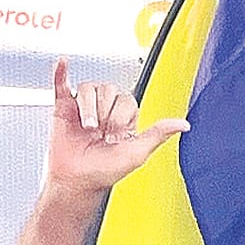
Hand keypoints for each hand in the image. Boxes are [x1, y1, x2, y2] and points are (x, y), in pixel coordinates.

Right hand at [46, 59, 185, 197]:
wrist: (77, 181)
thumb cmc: (104, 171)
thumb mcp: (137, 153)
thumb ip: (158, 134)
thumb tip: (183, 125)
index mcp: (123, 117)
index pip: (126, 99)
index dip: (120, 117)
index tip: (115, 136)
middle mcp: (104, 108)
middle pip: (108, 90)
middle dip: (104, 114)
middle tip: (100, 134)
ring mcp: (84, 106)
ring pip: (88, 88)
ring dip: (88, 109)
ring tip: (88, 128)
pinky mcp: (64, 106)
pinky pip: (62, 83)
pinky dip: (61, 72)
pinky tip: (62, 64)